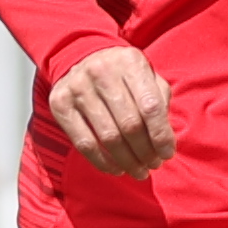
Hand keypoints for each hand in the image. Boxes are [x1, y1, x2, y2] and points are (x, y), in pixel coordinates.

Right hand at [49, 45, 174, 178]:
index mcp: (129, 62)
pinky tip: (116, 169)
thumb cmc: (122, 74)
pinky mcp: (60, 104)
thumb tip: (165, 142)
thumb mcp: (146, 76)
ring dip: (127, 161)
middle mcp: (101, 71)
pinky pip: (84, 143)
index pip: (150, 106)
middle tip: (153, 165)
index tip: (167, 154)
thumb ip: (159, 101)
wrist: (82, 57)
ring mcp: (78, 87)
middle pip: (130, 124)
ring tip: (138, 170)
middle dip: (145, 152)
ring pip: (108, 137)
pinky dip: (103, 162)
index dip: (161, 135)